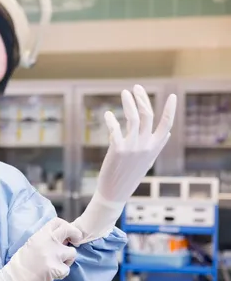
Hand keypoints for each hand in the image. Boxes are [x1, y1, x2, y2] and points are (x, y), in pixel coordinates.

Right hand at [0, 218, 81, 280]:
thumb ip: (45, 240)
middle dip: (76, 235)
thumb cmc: (19, 264)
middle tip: (75, 242)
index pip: (58, 222)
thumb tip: (61, 240)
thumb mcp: (31, 244)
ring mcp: (53, 254)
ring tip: (56, 265)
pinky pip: (67, 270)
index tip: (67, 234)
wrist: (12, 279)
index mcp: (40, 234)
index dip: (66, 226)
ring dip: (67, 260)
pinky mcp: (56, 269)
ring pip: (72, 253)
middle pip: (70, 230)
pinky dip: (61, 274)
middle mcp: (48, 241)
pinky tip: (52, 275)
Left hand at [98, 85, 175, 202]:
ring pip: (134, 118)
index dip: (171, 109)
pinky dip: (111, 119)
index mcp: (155, 147)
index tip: (173, 96)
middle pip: (148, 115)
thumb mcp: (147, 161)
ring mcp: (132, 147)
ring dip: (129, 103)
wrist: (114, 192)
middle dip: (143, 99)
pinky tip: (107, 114)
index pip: (167, 124)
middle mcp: (146, 145)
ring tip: (124, 93)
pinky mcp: (118, 149)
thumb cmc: (130, 175)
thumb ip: (157, 146)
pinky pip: (115, 128)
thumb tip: (167, 134)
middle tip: (136, 88)